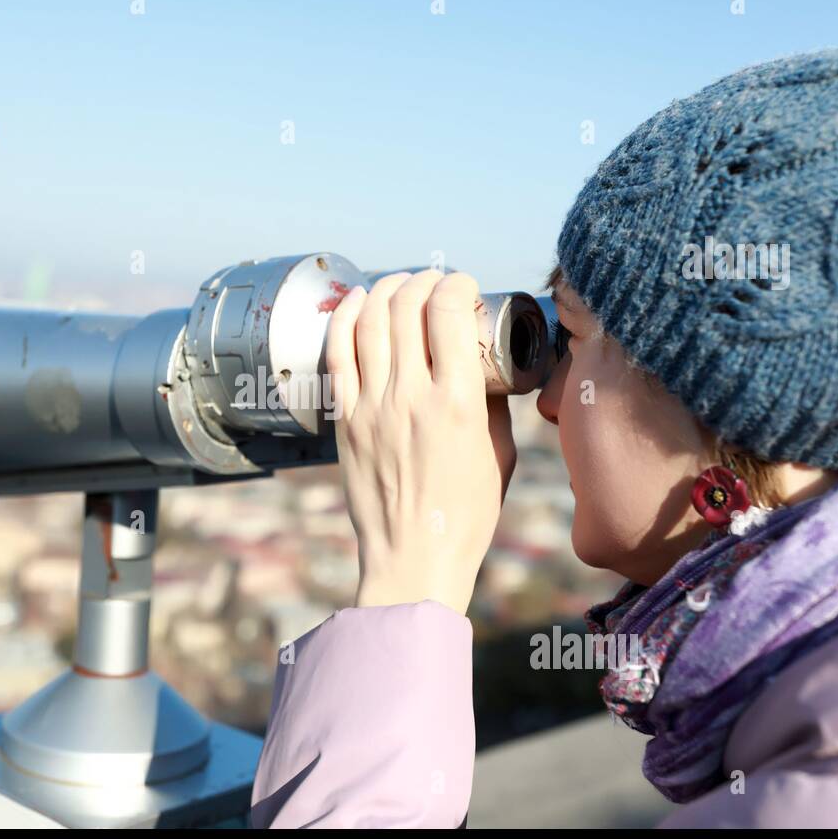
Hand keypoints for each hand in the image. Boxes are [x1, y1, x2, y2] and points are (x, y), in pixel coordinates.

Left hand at [325, 270, 516, 615]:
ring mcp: (372, 407)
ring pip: (370, 322)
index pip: (448, 311)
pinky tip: (357, 300)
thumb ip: (490, 403)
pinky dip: (345, 317)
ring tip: (399, 284)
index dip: (456, 284)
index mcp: (457, 401)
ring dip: (386, 290)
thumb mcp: (500, 453)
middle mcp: (410, 396)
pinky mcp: (345, 421)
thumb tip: (480, 365)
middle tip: (433, 282)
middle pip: (407, 307)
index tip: (464, 285)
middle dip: (422, 280)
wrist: (414, 557)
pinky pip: (337, 354)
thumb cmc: (466, 514)